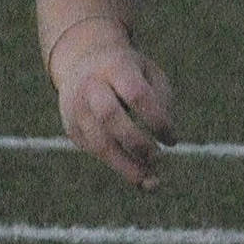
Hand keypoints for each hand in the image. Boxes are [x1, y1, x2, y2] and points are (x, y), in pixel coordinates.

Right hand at [51, 24, 177, 191]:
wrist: (82, 61)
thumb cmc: (128, 72)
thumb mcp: (150, 74)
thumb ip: (162, 101)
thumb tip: (168, 140)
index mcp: (115, 67)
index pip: (136, 95)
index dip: (156, 120)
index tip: (172, 140)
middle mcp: (90, 87)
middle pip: (109, 117)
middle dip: (136, 142)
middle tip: (158, 158)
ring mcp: (76, 108)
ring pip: (97, 142)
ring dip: (126, 166)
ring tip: (151, 182)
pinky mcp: (71, 128)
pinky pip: (94, 151)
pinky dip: (117, 165)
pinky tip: (138, 174)